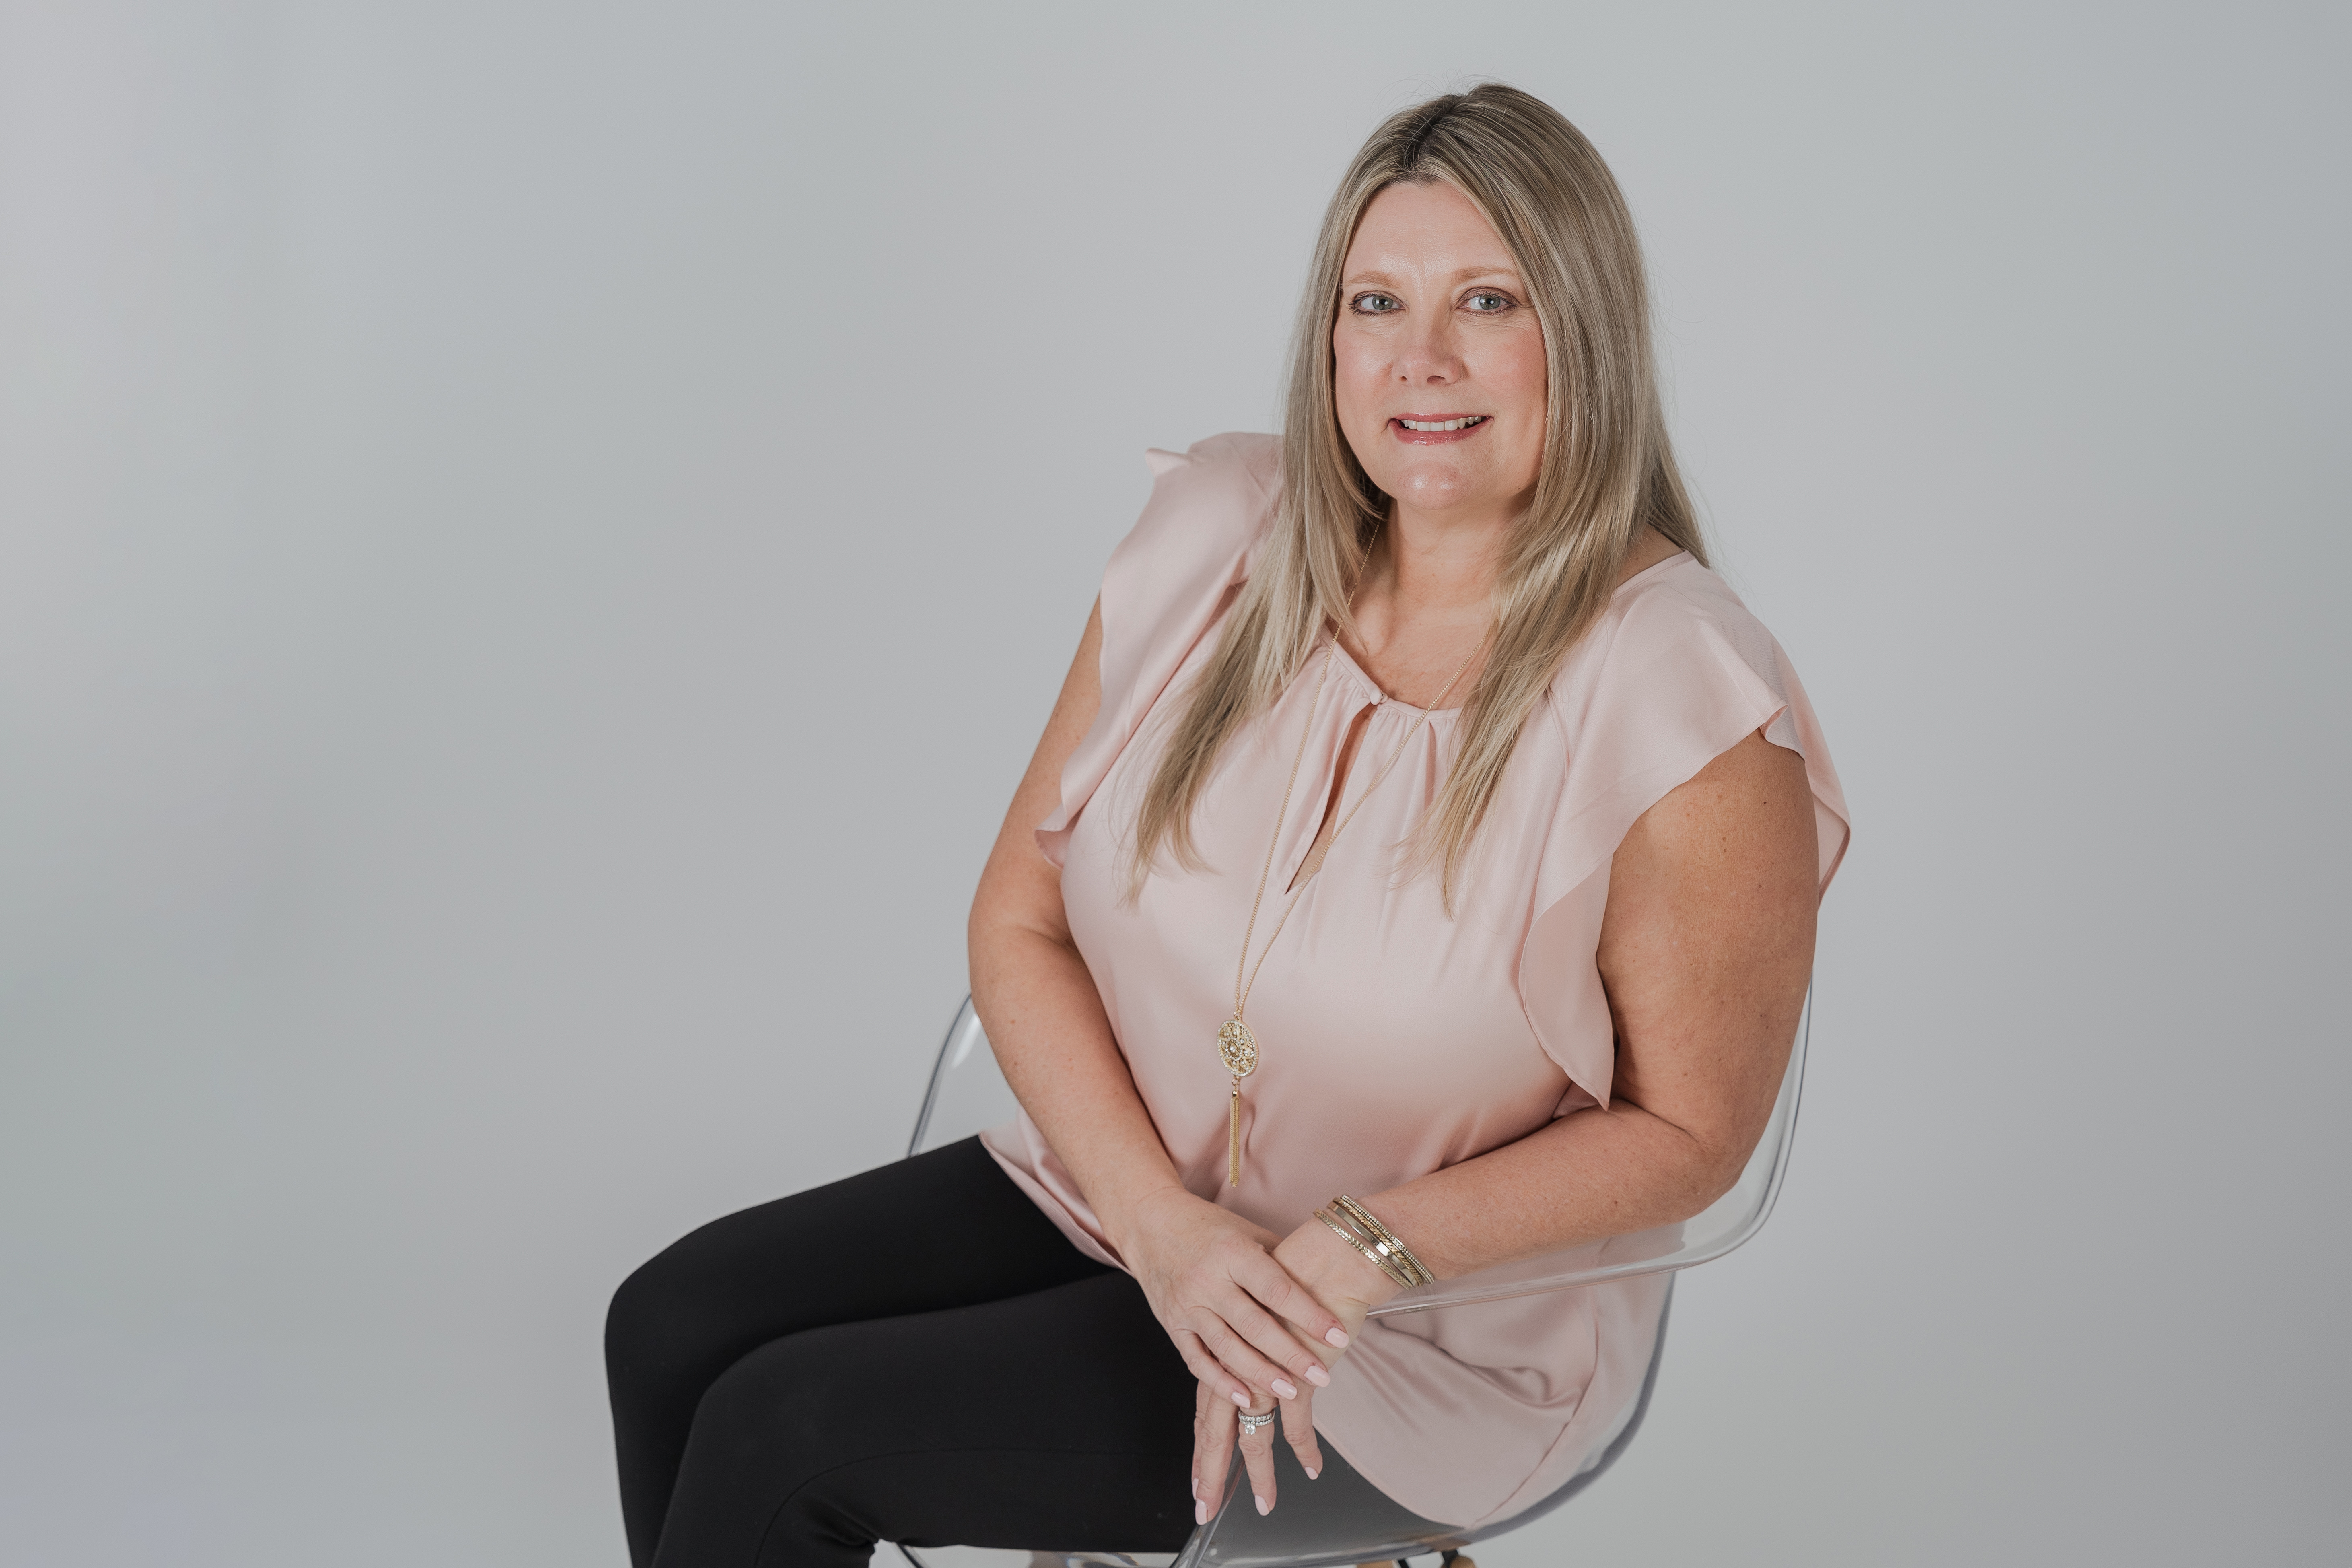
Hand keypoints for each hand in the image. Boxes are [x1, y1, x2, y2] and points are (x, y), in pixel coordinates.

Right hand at [1116, 1186, 1349, 1411]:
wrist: (1150, 1222)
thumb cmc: (1210, 1227)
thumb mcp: (1248, 1232)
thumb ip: (1280, 1260)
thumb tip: (1324, 1287)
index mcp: (1233, 1252)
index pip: (1277, 1289)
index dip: (1310, 1315)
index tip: (1339, 1335)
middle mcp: (1208, 1279)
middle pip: (1254, 1325)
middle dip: (1290, 1354)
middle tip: (1322, 1376)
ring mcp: (1188, 1304)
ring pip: (1227, 1347)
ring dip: (1260, 1374)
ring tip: (1291, 1392)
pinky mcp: (1173, 1324)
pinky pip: (1196, 1359)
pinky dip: (1219, 1381)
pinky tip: (1244, 1398)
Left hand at [1189, 1211, 1403, 1521]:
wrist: (1326, 1250)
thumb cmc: (1295, 1267)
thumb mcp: (1263, 1307)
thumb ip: (1258, 1336)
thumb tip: (1260, 1359)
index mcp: (1223, 1345)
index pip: (1206, 1406)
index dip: (1201, 1445)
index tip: (1197, 1478)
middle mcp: (1236, 1360)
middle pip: (1218, 1428)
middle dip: (1212, 1472)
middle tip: (1205, 1506)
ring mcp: (1264, 1368)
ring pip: (1254, 1434)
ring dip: (1262, 1474)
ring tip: (1266, 1504)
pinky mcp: (1296, 1371)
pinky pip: (1297, 1423)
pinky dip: (1304, 1449)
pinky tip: (1310, 1469)